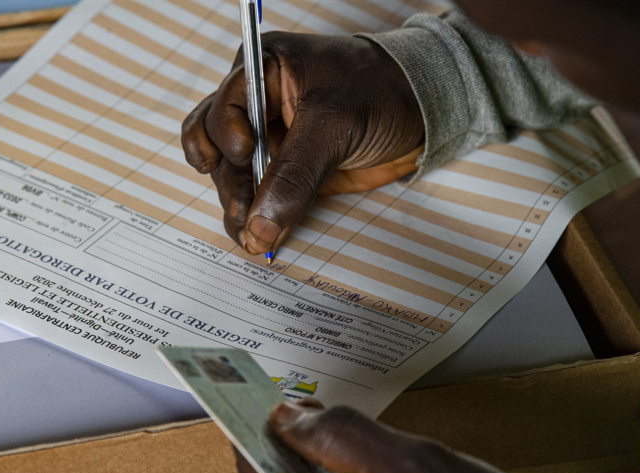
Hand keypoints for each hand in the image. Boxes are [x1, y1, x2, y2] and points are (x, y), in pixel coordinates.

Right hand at [181, 32, 424, 254]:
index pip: (221, 106)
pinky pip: (256, 195)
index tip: (244, 156)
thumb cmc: (382, 91)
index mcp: (262, 69)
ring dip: (237, 206)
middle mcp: (256, 103)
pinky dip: (252, 217)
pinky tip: (255, 236)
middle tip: (245, 213)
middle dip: (229, 182)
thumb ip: (294, 175)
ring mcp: (268, 138)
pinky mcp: (284, 168)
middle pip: (218, 147)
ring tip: (251, 234)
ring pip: (230, 176)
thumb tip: (260, 225)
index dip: (226, 135)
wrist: (421, 111)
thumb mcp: (335, 124)